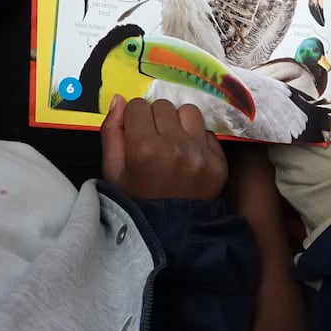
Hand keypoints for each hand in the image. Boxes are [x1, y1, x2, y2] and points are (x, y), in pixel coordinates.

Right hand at [100, 96, 227, 200]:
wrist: (172, 231)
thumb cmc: (136, 199)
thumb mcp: (113, 171)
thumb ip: (111, 132)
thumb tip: (120, 99)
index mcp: (144, 147)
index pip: (138, 106)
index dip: (134, 119)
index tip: (136, 134)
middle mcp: (175, 145)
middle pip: (163, 106)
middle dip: (155, 120)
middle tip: (154, 142)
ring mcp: (200, 152)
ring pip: (188, 111)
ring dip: (179, 122)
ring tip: (174, 143)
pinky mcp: (218, 159)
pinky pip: (206, 131)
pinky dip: (196, 139)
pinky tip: (188, 157)